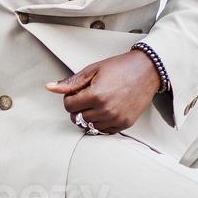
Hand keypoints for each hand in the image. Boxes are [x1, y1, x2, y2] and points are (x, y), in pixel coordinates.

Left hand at [44, 51, 161, 134]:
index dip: (70, 98)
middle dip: (78, 108)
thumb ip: (71, 83)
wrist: (147, 70)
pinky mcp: (125, 123)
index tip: (77, 92)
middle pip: (78, 118)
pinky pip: (104, 130)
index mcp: (96, 95)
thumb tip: (51, 88)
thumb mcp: (93, 70)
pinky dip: (101, 122)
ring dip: (89, 116)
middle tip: (88, 96)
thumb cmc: (121, 68)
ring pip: (90, 126)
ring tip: (98, 102)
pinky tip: (105, 110)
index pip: (69, 106)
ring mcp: (116, 118)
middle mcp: (106, 110)